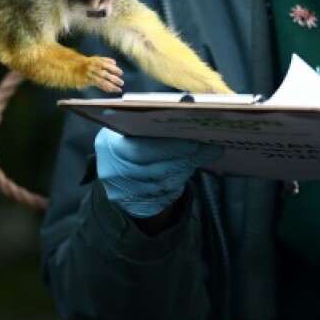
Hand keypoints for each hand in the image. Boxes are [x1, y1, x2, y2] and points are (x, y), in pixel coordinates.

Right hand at [94, 129, 222, 218]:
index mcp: (108, 144)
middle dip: (185, 158)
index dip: (171, 147)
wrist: (113, 165)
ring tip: (200, 157)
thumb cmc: (128, 137)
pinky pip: (162, 197)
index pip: (142, 150)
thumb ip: (153, 122)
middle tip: (211, 149)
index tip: (196, 140)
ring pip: (162, 185)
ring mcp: (120, 192)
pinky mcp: (131, 206)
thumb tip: (191, 113)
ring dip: (185, 171)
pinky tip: (186, 171)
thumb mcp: (131, 125)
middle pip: (155, 170)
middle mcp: (110, 171)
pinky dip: (177, 184)